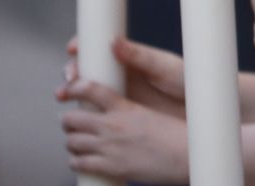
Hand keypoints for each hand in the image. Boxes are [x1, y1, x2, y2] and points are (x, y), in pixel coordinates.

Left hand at [58, 78, 189, 183]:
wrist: (186, 155)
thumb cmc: (175, 134)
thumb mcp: (150, 113)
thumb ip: (129, 112)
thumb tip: (118, 113)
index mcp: (124, 107)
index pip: (91, 89)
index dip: (75, 87)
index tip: (69, 89)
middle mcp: (112, 125)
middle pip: (72, 118)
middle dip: (68, 120)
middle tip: (71, 122)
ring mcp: (108, 147)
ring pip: (72, 141)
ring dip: (72, 141)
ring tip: (77, 142)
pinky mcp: (109, 167)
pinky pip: (79, 163)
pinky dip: (75, 161)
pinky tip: (80, 160)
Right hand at [60, 36, 186, 116]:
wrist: (204, 110)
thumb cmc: (191, 82)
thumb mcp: (166, 67)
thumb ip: (141, 56)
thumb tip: (114, 40)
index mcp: (131, 58)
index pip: (100, 47)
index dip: (83, 45)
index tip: (74, 47)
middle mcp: (121, 75)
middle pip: (87, 69)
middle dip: (73, 70)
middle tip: (70, 76)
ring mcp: (120, 95)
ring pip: (86, 91)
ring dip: (71, 91)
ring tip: (66, 94)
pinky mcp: (121, 115)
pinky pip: (96, 113)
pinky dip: (82, 112)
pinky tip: (77, 115)